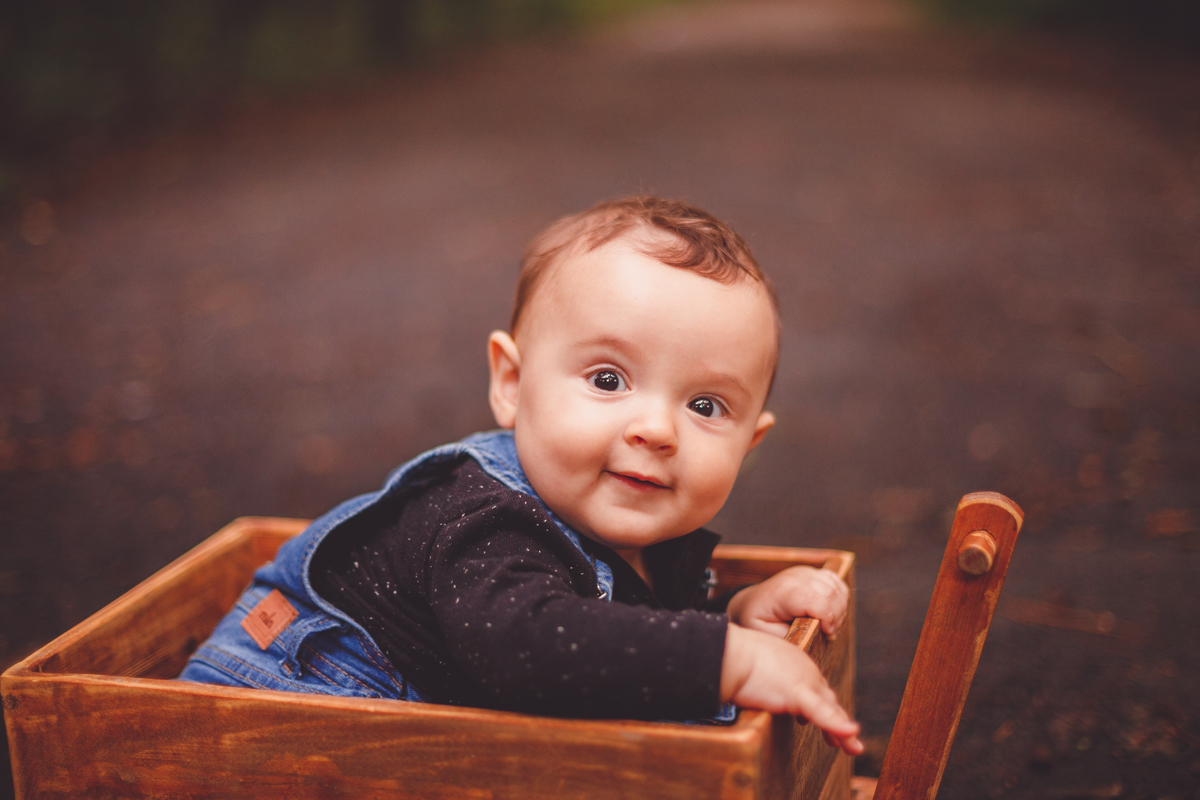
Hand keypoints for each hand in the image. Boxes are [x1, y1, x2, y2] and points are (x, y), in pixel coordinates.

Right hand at [720, 624, 862, 754]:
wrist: (728, 651)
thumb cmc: (732, 657)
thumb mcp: (752, 667)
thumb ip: (763, 680)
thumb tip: (758, 691)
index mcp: (795, 661)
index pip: (814, 686)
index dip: (820, 704)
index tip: (820, 720)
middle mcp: (804, 669)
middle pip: (827, 698)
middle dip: (838, 719)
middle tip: (848, 738)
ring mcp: (803, 681)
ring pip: (830, 709)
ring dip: (843, 731)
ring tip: (853, 747)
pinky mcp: (797, 693)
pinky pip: (821, 713)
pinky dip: (836, 725)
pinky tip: (849, 734)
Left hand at [725, 565, 848, 638]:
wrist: (752, 604)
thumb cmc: (758, 622)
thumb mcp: (766, 635)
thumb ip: (790, 636)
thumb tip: (813, 634)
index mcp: (781, 593)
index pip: (814, 600)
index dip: (828, 618)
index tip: (827, 634)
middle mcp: (794, 577)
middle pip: (830, 595)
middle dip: (835, 618)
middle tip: (826, 633)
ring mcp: (805, 573)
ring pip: (837, 589)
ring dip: (839, 611)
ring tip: (826, 625)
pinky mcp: (813, 573)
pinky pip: (837, 584)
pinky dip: (840, 600)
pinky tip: (829, 613)